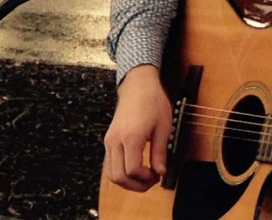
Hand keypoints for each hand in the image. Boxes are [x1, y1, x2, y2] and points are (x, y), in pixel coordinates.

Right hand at [102, 65, 172, 191]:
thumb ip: (160, 153)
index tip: (157, 175)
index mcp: (131, 136)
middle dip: (136, 185)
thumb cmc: (152, 102)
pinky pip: (110, 164)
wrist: (138, 85)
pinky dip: (121, 172)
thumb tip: (160, 172)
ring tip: (143, 177)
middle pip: (119, 176)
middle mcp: (116, 140)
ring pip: (111, 174)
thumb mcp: (163, 128)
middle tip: (151, 180)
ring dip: (127, 182)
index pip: (133, 170)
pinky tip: (135, 169)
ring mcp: (110, 140)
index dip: (146, 179)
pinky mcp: (108, 140)